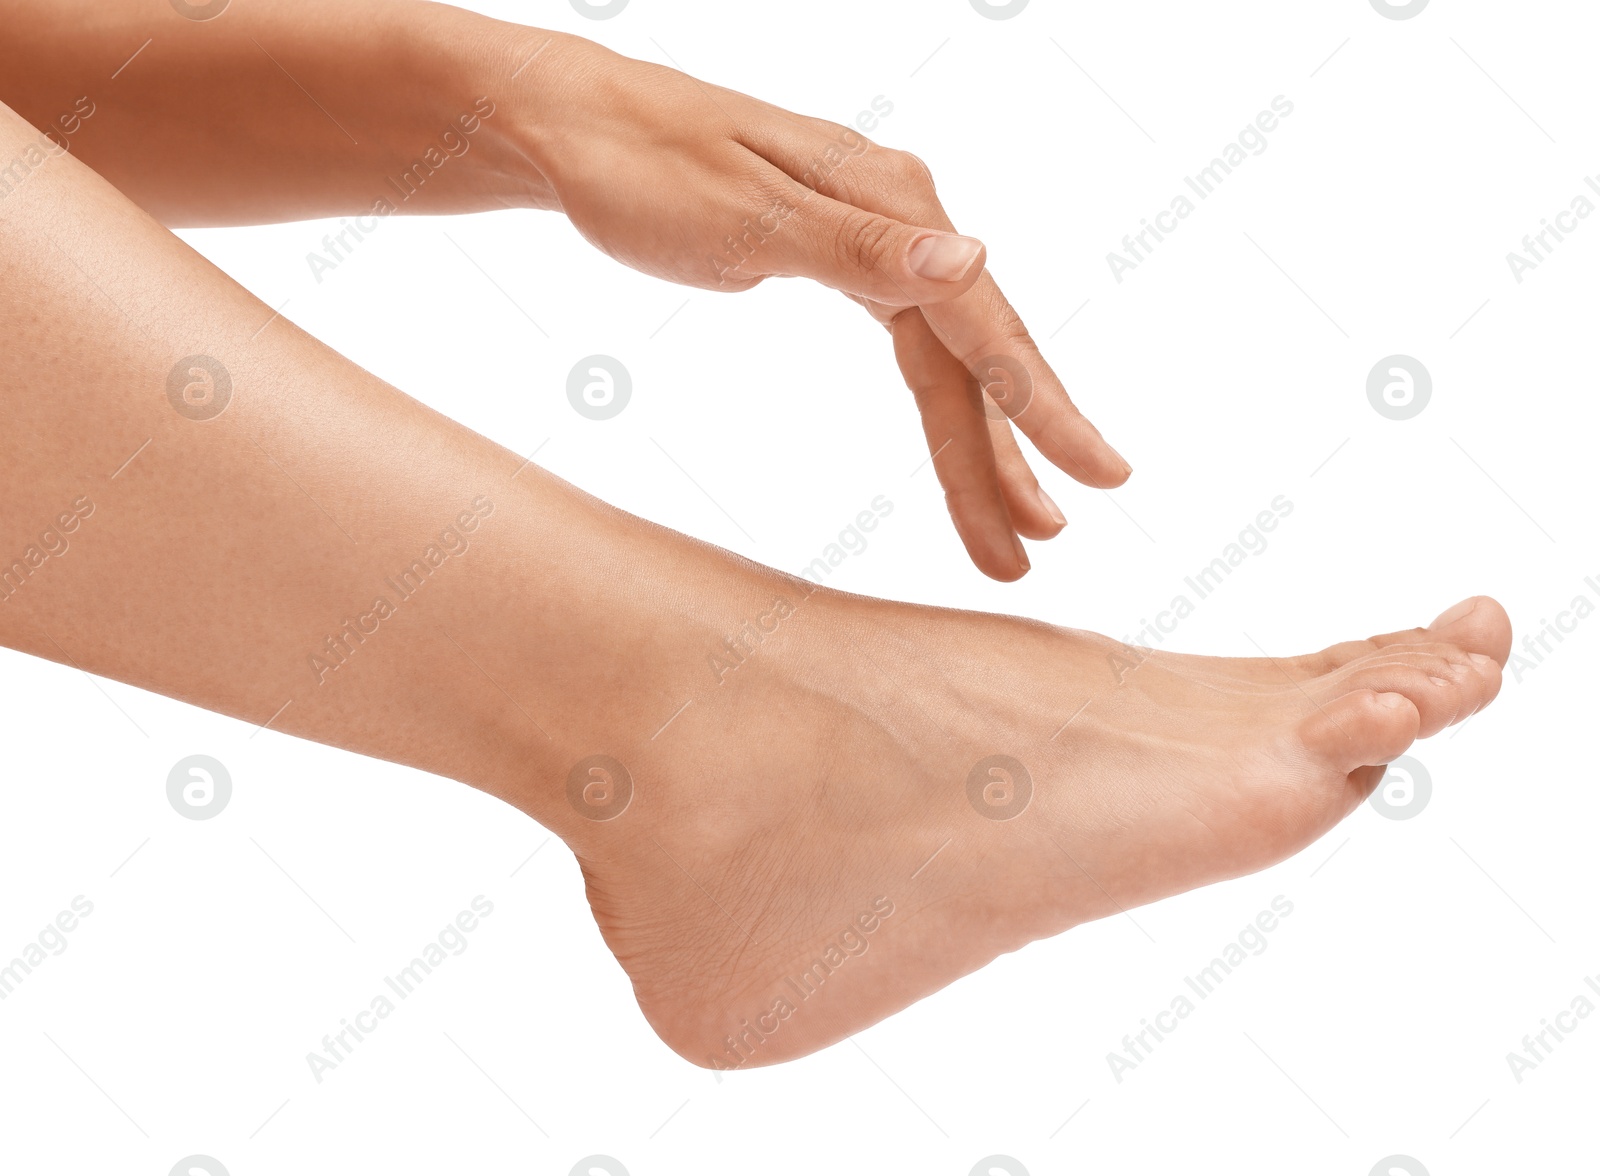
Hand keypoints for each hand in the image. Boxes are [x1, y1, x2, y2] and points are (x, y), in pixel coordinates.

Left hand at [517, 34, 1131, 579]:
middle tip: (1042, 542)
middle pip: (972, 354)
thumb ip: (859, 247)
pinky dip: (941, 403)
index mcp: (890, 201)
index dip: (1039, 407)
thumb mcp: (744, 216)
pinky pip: (914, 346)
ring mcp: (874, 237)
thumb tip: (970, 260)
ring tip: (1010, 528)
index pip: (980, 324)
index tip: (1096, 475)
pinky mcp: (843, 256)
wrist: (578, 128)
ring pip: (946, 359)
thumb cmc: (643, 170)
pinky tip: (964, 440)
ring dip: (979, 446)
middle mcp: (899, 217)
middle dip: (1010, 454)